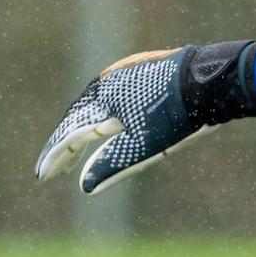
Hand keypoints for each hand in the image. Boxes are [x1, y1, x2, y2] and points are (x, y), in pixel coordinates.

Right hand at [35, 41, 255, 194]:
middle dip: (66, 145)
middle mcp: (107, 82)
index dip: (56, 157)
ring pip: (95, 105)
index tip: (42, 175)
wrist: (213, 80)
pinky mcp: (142, 70)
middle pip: (78, 118)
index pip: (71, 134)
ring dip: (83, 128)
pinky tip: (107, 122)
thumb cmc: (178, 115)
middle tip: (54, 168)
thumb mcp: (144, 147)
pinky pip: (113, 95)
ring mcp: (125, 73)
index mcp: (101, 99)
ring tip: (75, 149)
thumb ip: (112, 165)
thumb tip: (85, 186)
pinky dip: (103, 113)